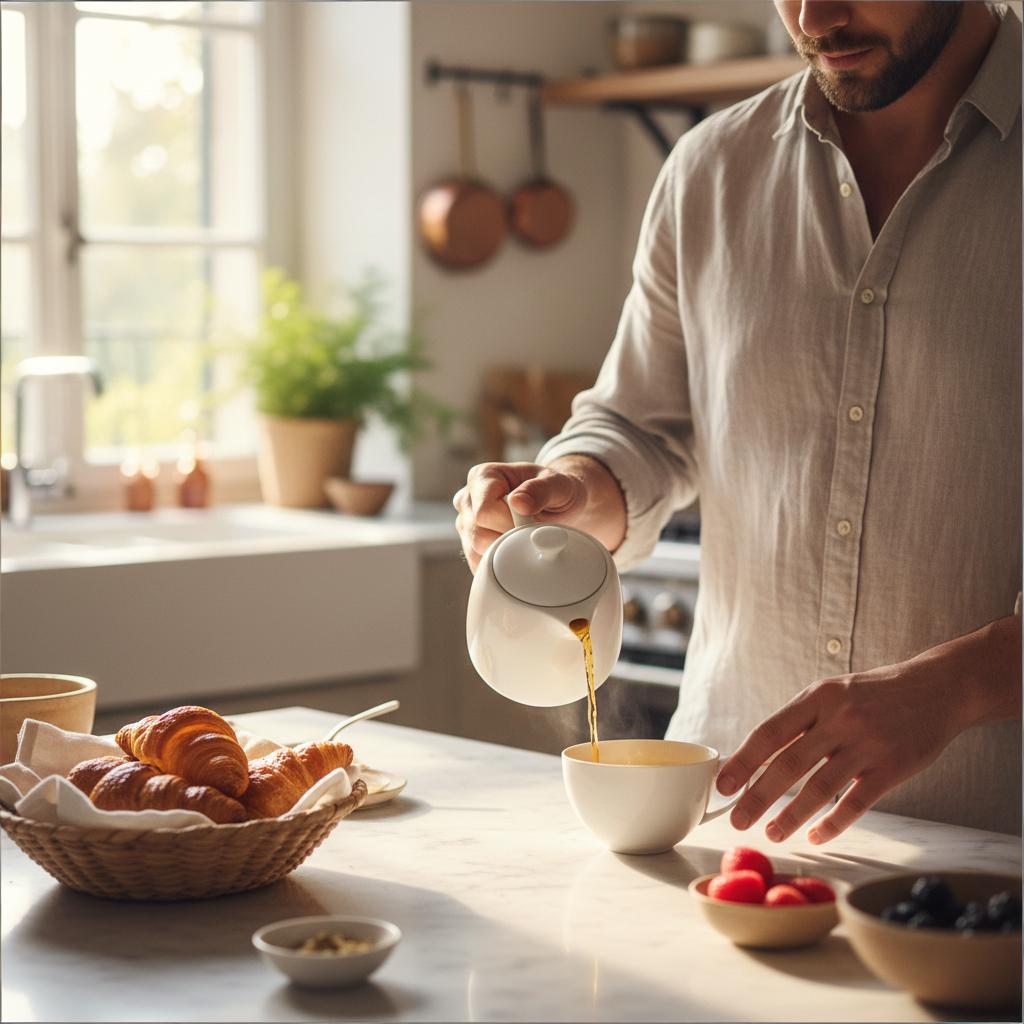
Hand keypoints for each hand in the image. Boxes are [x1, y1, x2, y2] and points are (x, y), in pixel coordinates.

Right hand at [452, 462, 588, 571]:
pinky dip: (499, 566)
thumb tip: (518, 503)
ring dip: (504, 553)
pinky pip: (477, 564)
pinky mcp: (469, 544)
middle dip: (509, 540)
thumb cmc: (556, 491)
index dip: (510, 525)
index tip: (531, 522)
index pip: (484, 512)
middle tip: (531, 531)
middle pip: (477, 535)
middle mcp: (468, 498)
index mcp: (483, 476)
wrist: (561, 504)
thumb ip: (541, 490)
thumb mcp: (558, 485)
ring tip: (524, 537)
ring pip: (475, 552)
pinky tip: (516, 551)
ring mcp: (466, 522)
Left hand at [716, 654, 966, 844]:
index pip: (769, 733)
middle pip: (789, 765)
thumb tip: (755, 758)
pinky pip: (855, 804)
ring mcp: (867, 745)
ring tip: (771, 833)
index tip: (723, 785)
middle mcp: (839, 719)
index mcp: (818, 697)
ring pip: (820, 789)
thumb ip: (798, 722)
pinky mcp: (892, 769)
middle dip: (758, 797)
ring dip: (791, 816)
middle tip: (737, 819)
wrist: (936, 689)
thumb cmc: (871, 694)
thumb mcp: (831, 692)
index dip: (743, 762)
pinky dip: (832, 824)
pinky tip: (815, 836)